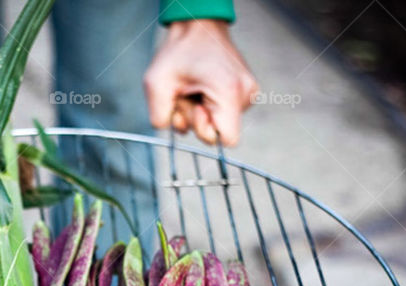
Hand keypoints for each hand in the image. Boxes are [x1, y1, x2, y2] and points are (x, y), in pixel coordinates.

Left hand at [143, 20, 257, 145]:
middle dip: (198, 120)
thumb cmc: (178, 51)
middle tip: (187, 94)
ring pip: (222, 122)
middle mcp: (246, 93)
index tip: (195, 108)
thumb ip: (160, 118)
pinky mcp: (246, 90)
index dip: (205, 132)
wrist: (198, 26)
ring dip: (201, 111)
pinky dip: (209, 105)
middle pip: (220, 132)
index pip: (227, 139)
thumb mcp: (156, 84)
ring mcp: (249, 91)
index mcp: (229, 92)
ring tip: (193, 87)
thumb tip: (172, 131)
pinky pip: (225, 112)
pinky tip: (201, 87)